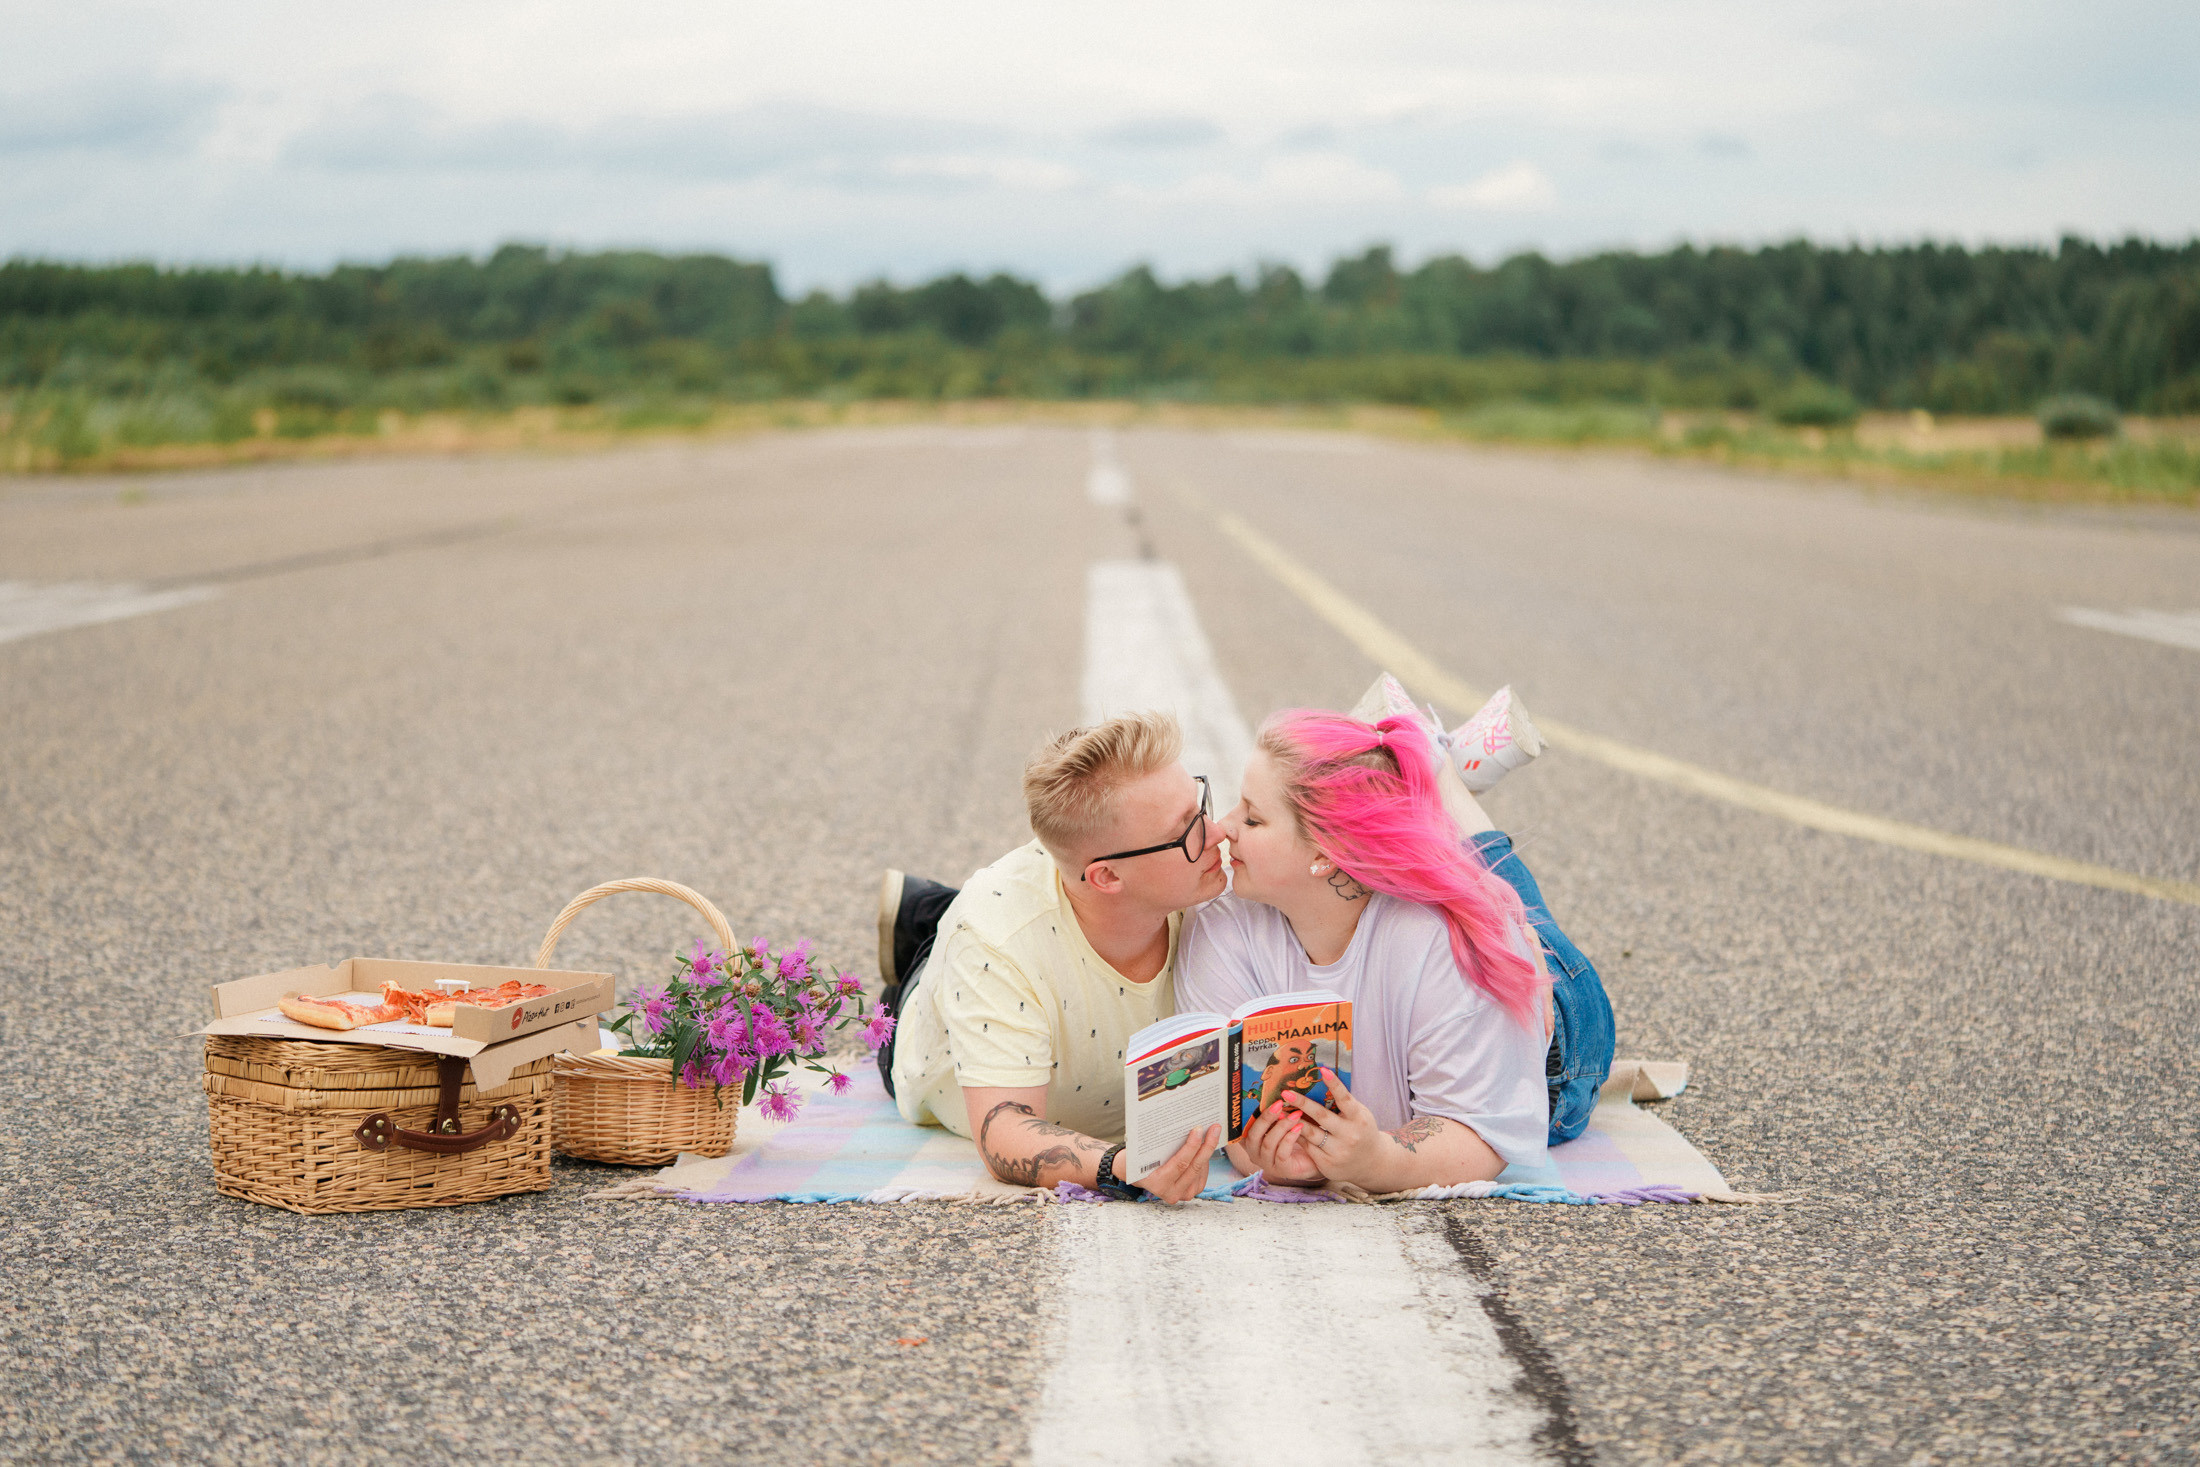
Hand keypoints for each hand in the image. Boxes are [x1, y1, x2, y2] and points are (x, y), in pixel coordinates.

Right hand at [1137, 1124, 1221, 1204]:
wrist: (1138, 1175)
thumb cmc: (1139, 1160)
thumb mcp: (1144, 1152)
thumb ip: (1160, 1145)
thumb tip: (1183, 1126)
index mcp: (1157, 1183)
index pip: (1180, 1164)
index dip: (1191, 1146)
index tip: (1198, 1129)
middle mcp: (1171, 1193)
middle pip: (1194, 1167)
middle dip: (1207, 1146)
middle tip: (1214, 1129)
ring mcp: (1181, 1195)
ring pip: (1200, 1171)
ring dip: (1207, 1152)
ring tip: (1212, 1134)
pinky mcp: (1189, 1193)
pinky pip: (1201, 1176)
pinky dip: (1204, 1161)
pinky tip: (1204, 1148)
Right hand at [1239, 1098, 1324, 1185]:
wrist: (1314, 1159)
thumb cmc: (1296, 1138)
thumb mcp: (1281, 1124)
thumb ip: (1275, 1113)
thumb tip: (1276, 1091)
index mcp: (1251, 1141)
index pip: (1244, 1127)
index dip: (1250, 1114)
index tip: (1261, 1099)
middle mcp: (1254, 1153)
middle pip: (1253, 1135)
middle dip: (1266, 1118)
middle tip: (1279, 1104)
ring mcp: (1267, 1163)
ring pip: (1268, 1143)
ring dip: (1282, 1126)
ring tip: (1295, 1114)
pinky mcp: (1282, 1170)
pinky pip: (1282, 1153)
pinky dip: (1290, 1138)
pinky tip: (1299, 1127)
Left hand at [1281, 1069, 1386, 1187]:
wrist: (1370, 1163)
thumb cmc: (1361, 1131)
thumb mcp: (1360, 1115)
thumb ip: (1344, 1103)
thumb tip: (1323, 1080)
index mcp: (1359, 1119)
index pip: (1345, 1099)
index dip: (1334, 1084)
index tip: (1323, 1070)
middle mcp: (1349, 1135)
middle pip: (1322, 1116)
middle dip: (1302, 1103)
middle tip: (1285, 1093)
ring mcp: (1338, 1151)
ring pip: (1311, 1133)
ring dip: (1294, 1120)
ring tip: (1280, 1111)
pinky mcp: (1327, 1164)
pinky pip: (1308, 1147)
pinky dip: (1297, 1136)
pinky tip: (1288, 1128)